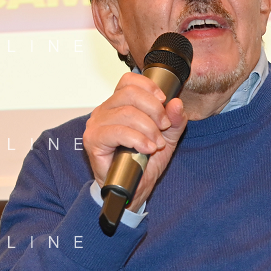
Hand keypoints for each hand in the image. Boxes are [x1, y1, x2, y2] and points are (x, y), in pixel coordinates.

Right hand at [84, 72, 187, 211]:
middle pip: (130, 94)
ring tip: (155, 144)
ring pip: (127, 113)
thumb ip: (174, 121)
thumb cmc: (142, 162)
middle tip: (163, 128)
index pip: (129, 80)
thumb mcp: (166, 138)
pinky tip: (146, 149)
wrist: (132, 189)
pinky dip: (137, 139)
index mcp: (118, 104)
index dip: (149, 87)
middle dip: (154, 110)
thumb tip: (177, 104)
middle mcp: (104, 110)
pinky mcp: (93, 140)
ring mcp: (96, 124)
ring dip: (148, 129)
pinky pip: (118, 132)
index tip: (163, 102)